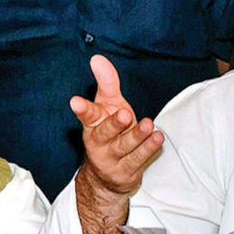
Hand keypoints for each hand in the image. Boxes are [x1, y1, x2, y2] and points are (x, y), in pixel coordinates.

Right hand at [71, 55, 163, 194]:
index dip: (82, 108)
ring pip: (124, 146)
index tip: (75, 101)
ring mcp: (111, 159)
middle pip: (104, 133)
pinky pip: (138, 159)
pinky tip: (157, 138)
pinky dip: (148, 148)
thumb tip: (97, 59)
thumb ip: (106, 83)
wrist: (108, 175)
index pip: (87, 115)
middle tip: (124, 114)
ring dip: (137, 136)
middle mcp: (99, 142)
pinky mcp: (125, 172)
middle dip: (114, 124)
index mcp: (93, 124)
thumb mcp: (108, 105)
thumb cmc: (110, 132)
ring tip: (148, 125)